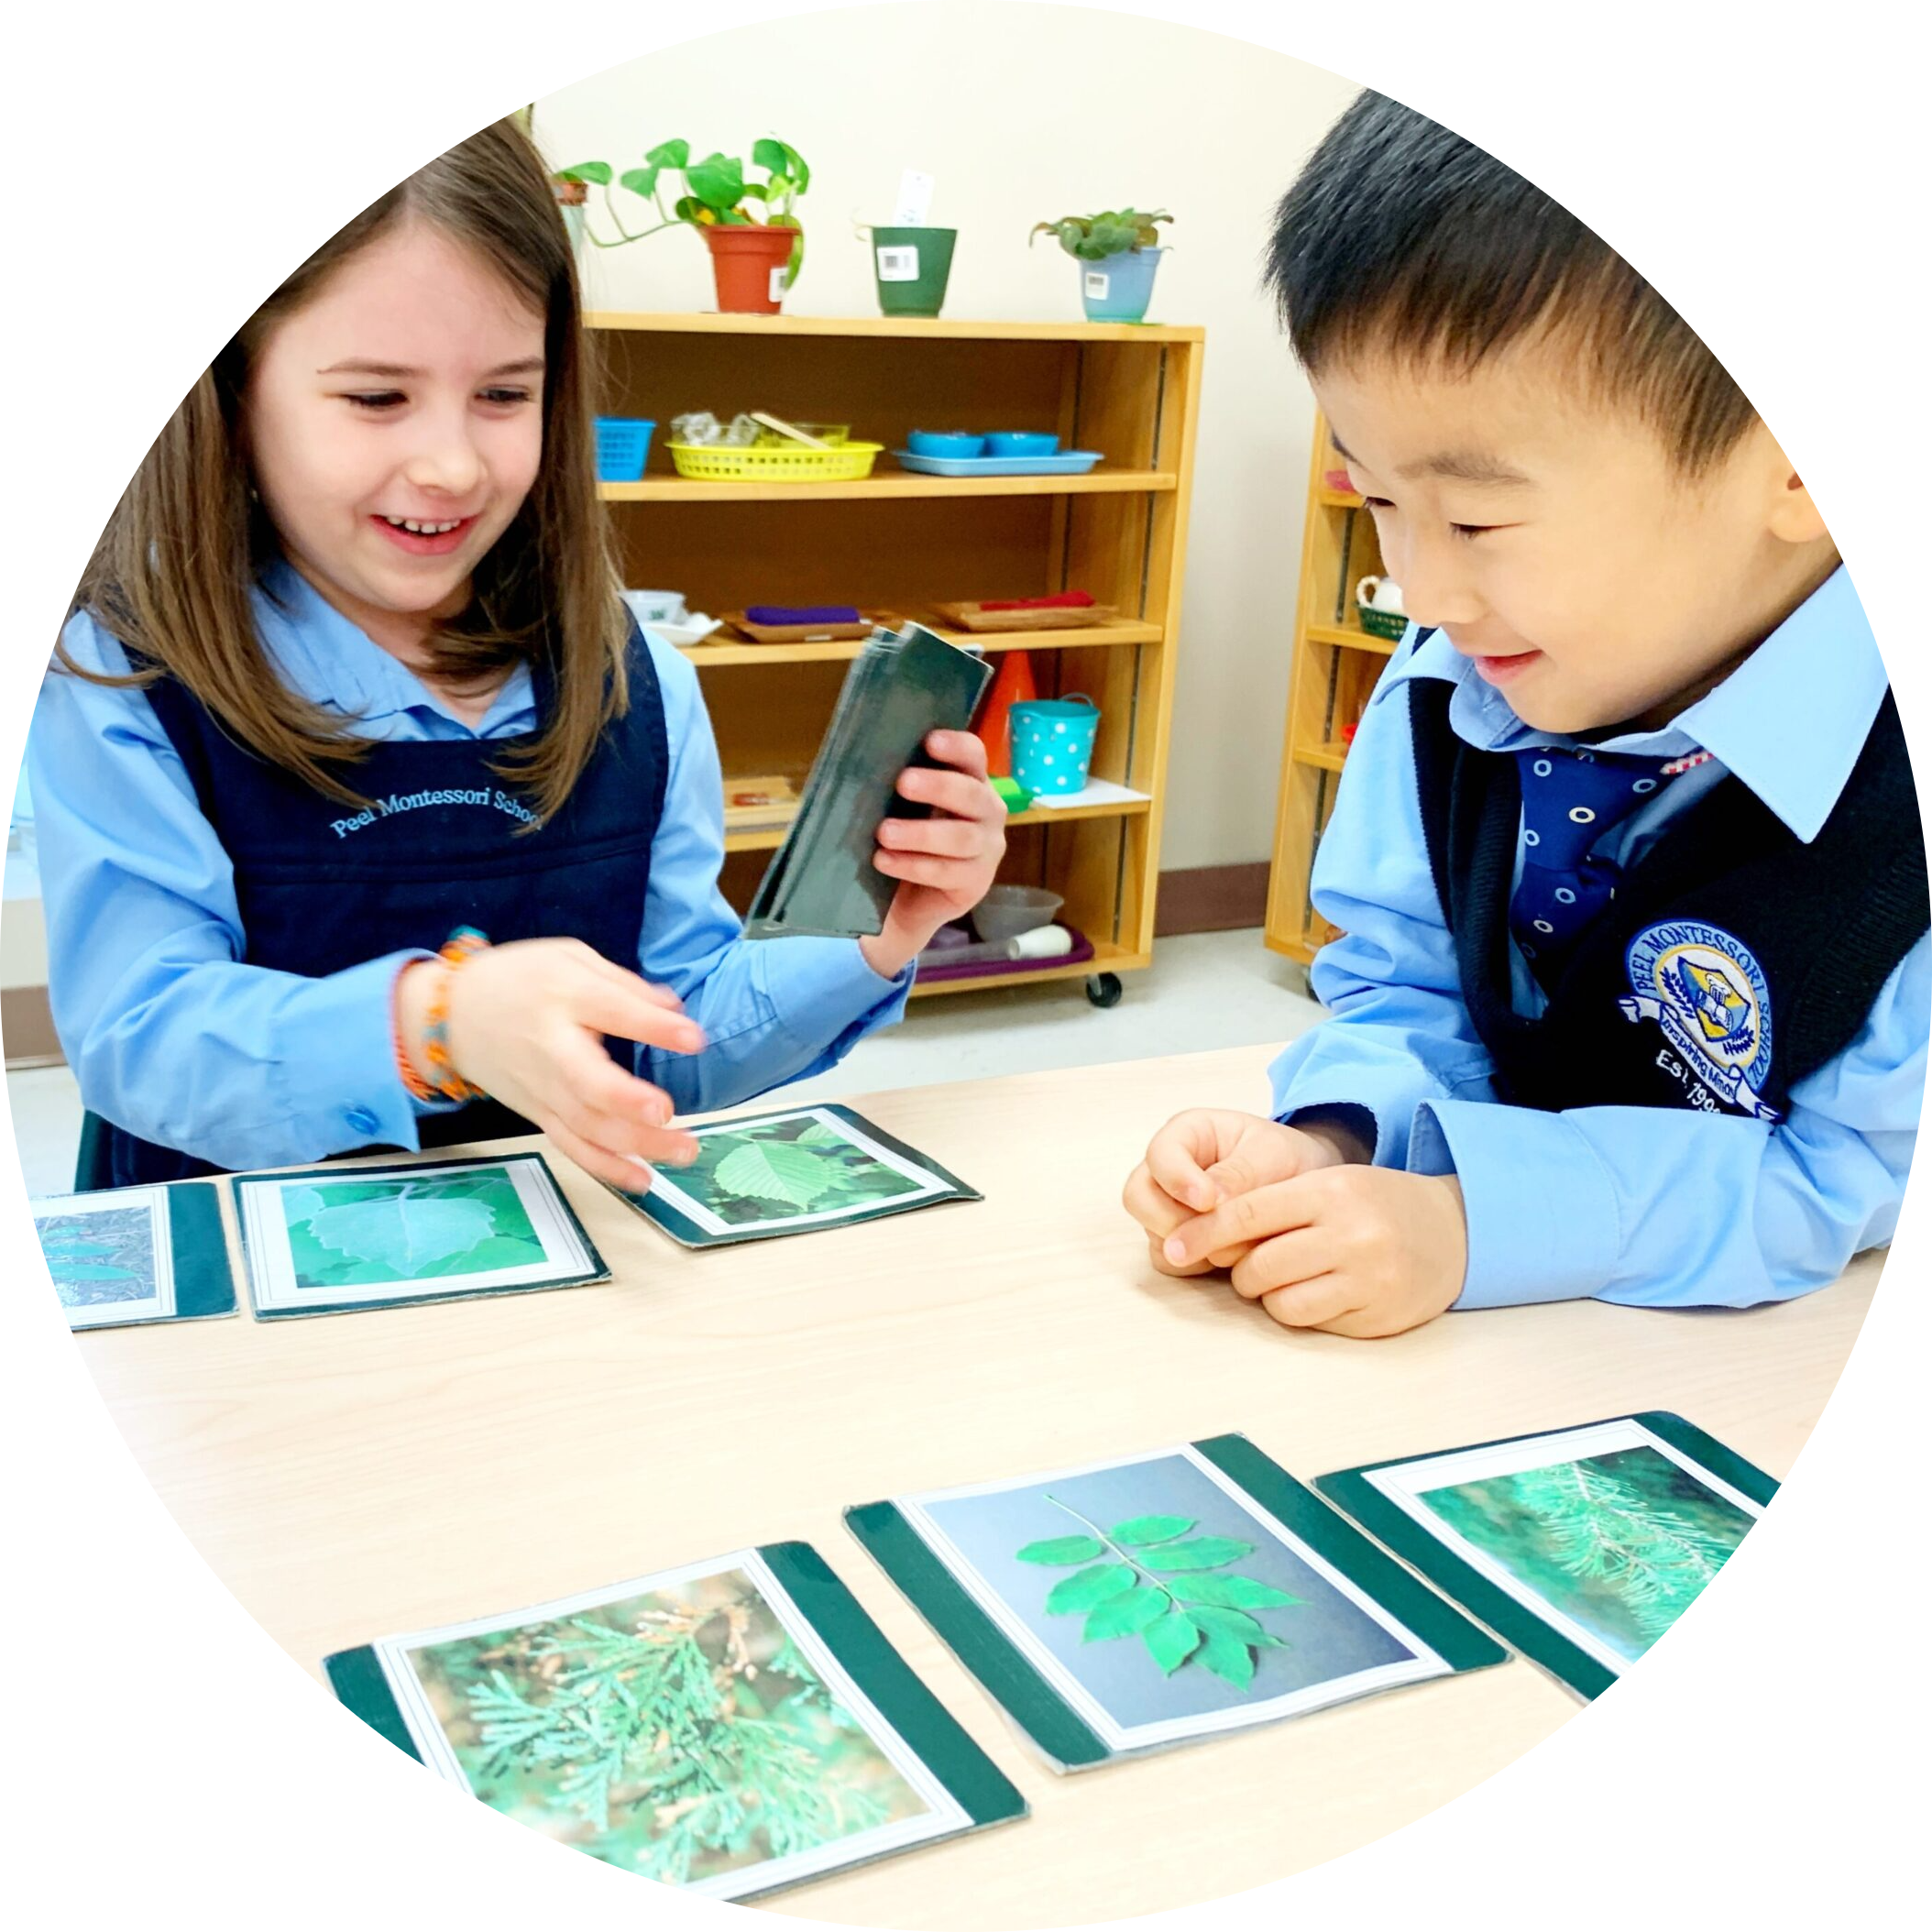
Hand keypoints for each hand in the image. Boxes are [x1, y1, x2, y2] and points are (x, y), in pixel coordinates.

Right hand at [396, 938, 706, 1190]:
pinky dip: (606, 1167)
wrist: (451, 1014)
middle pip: (590, 1083)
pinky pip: (572, 1147)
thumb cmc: (519, 980)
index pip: (611, 1011)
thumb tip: (674, 1007)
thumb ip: (623, 984)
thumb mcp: (570, 958)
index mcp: (564, 996)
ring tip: (684, 1150)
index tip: (694, 1039)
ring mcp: (542, 1089)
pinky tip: (643, 1179)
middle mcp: (551, 1047)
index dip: (653, 1027)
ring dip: (636, 1145)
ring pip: (587, 1125)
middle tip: (668, 1112)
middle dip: (629, 1102)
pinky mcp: (538, 1114)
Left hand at [860, 730, 1007, 977]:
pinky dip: (913, 865)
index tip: (929, 741)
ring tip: (884, 832)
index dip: (956, 747)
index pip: (973, 756)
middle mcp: (987, 811)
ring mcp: (987, 849)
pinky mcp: (976, 883)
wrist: (909, 900)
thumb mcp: (901, 807)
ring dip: (921, 833)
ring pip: (961, 837)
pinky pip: (947, 872)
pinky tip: (884, 861)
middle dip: (938, 787)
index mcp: (971, 781)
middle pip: (972, 794)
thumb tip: (859, 763)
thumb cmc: (905, 838)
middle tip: (902, 783)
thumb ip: (896, 786)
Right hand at [1122, 1109, 1355, 1278]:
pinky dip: (1196, 1263)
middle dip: (1176, 1221)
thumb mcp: (1271, 1154)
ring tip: (1239, 1242)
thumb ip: (1239, 1174)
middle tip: (1220, 1230)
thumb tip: (1208, 1205)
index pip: (1160, 1155)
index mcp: (1186, 1134)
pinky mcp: (1177, 1240)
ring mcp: (1167, 1208)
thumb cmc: (1283, 1158)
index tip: (1208, 1201)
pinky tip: (1230, 1255)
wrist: (1301, 1185)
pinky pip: (1169, 1260)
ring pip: (1153, 1233)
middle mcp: (1167, 1171)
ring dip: (1192, 1246)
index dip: (1177, 1180)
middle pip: (1139, 1198)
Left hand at [1160, 1166, 1467, 1337]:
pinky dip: (1299, 1311)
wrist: (1452, 1232)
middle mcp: (1350, 1233)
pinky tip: (1317, 1293)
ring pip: (1279, 1301)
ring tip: (1289, 1278)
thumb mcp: (1330, 1184)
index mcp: (1331, 1190)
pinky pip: (1309, 1321)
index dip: (1203, 1232)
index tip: (1171, 1246)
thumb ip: (1273, 1204)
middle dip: (1241, 1270)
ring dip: (1268, 1295)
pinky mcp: (1375, 1315)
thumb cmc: (1374, 1205)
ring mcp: (1367, 1278)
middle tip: (1253, 1264)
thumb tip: (1201, 1235)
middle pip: (1258, 1264)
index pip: (1248, 1213)